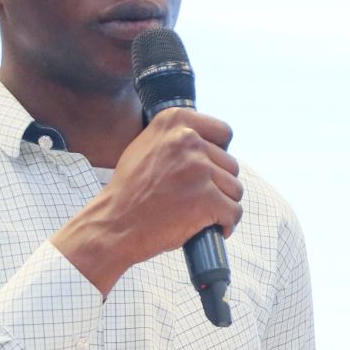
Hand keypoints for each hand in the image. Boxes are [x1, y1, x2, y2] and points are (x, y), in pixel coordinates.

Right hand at [54, 107, 241, 294]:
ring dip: (222, 204)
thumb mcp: (146, 146)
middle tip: (194, 199)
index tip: (206, 170)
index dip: (218, 154)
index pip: (223, 132)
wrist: (114, 225)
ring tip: (199, 213)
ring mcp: (199, 169)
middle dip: (218, 185)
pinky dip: (226, 223)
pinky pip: (234, 211)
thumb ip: (175, 138)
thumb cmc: (130, 191)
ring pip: (235, 188)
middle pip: (231, 164)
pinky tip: (210, 228)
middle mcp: (188, 139)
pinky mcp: (207, 198)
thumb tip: (206, 141)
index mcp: (175, 122)